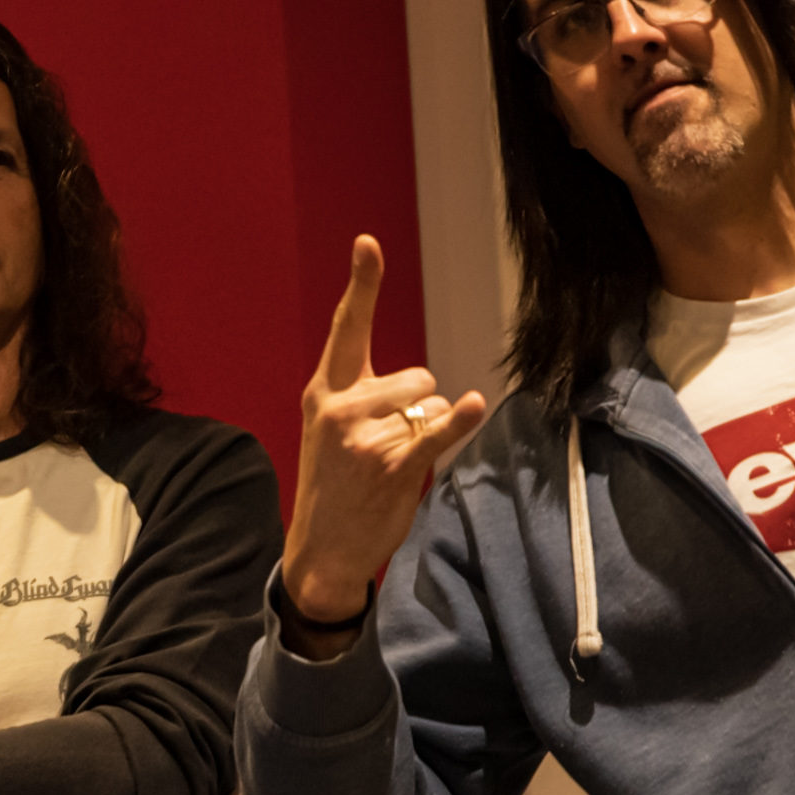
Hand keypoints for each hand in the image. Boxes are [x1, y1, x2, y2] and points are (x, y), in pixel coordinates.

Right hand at [282, 236, 485, 635]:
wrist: (320, 551)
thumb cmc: (335, 486)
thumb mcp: (328, 432)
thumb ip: (360, 396)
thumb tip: (424, 388)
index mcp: (323, 393)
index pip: (346, 329)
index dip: (363, 284)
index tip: (368, 243)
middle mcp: (338, 407)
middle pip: (414, 376)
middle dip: (417, 406)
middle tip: (386, 446)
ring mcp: (363, 435)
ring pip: (428, 406)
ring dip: (425, 432)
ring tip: (391, 464)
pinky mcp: (390, 464)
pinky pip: (436, 430)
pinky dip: (459, 420)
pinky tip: (473, 405)